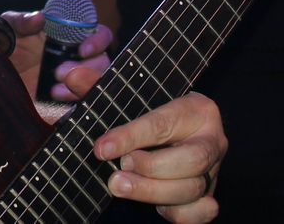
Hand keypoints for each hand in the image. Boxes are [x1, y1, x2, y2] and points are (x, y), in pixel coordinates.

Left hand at [0, 11, 112, 100]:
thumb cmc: (4, 45)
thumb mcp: (8, 28)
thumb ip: (23, 21)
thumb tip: (40, 17)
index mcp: (71, 36)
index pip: (99, 35)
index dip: (98, 40)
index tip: (83, 49)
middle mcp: (77, 58)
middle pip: (102, 63)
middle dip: (88, 69)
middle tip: (61, 73)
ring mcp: (73, 81)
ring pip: (96, 84)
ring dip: (82, 86)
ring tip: (55, 89)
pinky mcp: (65, 102)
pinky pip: (81, 103)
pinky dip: (73, 101)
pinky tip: (54, 98)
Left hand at [78, 86, 225, 222]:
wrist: (178, 133)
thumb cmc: (151, 114)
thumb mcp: (129, 96)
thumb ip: (99, 85)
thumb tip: (69, 75)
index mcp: (196, 108)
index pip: (162, 123)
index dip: (129, 137)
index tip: (101, 148)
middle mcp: (211, 139)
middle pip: (191, 159)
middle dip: (150, 169)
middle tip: (116, 173)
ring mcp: (214, 170)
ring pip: (193, 188)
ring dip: (153, 192)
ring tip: (120, 186)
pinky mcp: (209, 196)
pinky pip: (200, 212)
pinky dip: (178, 213)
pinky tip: (155, 206)